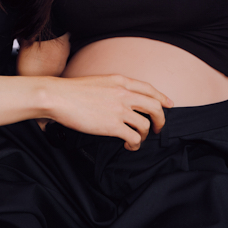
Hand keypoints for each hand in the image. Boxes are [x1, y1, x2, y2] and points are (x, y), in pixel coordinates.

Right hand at [46, 75, 171, 150]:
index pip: (149, 88)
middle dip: (161, 120)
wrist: (58, 97)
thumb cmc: (72, 91)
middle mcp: (124, 94)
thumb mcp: (99, 82)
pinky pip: (134, 137)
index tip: (169, 105)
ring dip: (145, 135)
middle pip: (155, 107)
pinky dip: (135, 144)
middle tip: (158, 128)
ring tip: (137, 139)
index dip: (162, 98)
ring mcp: (119, 110)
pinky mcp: (113, 126)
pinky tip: (129, 145)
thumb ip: (114, 89)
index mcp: (120, 81)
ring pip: (146, 125)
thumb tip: (122, 100)